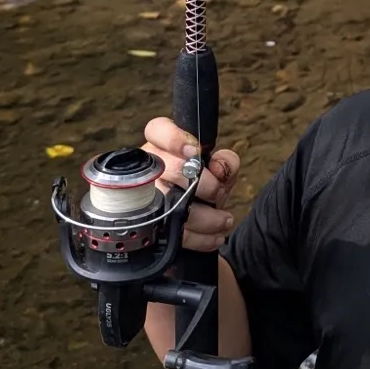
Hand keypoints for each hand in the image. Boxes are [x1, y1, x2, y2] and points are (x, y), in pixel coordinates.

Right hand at [143, 117, 241, 251]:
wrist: (193, 222)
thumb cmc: (203, 187)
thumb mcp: (220, 170)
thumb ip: (226, 162)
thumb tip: (218, 167)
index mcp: (162, 148)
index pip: (157, 130)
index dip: (173, 137)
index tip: (195, 150)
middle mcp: (148, 170)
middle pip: (172, 169)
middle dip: (206, 184)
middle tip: (220, 194)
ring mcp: (144, 200)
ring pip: (173, 205)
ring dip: (208, 217)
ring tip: (224, 220)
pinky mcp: (149, 228)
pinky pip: (174, 234)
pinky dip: (201, 238)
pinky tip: (215, 237)